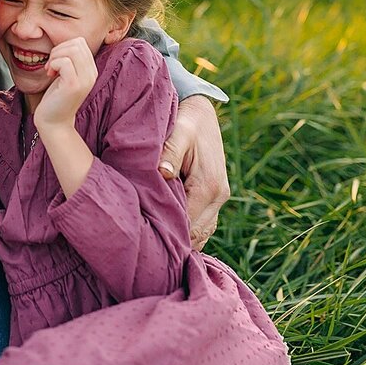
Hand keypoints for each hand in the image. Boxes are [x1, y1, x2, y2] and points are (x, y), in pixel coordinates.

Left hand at [33, 37, 96, 132]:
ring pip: (71, 50)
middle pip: (77, 43)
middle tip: (51, 65)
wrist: (54, 121)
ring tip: (51, 70)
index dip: (64, 46)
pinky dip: (53, 64)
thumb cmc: (56, 96)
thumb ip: (70, 59)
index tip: (56, 61)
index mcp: (91, 69)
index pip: (80, 42)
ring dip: (55, 56)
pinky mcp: (74, 85)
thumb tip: (65, 43)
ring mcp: (85, 80)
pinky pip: (64, 61)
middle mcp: (92, 74)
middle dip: (58, 50)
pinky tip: (50, 75)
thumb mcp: (66, 74)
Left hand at [159, 95, 229, 249]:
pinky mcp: (214, 197)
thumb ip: (170, 152)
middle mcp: (219, 196)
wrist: (201, 113)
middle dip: (175, 242)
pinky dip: (189, 231)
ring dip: (183, 239)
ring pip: (202, 233)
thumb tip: (163, 173)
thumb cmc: (186, 122)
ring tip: (157, 246)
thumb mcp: (179, 132)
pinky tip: (169, 233)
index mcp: (210, 185)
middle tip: (147, 250)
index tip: (146, 242)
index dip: (169, 234)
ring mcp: (219, 198)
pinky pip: (203, 224)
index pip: (189, 223)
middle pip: (197, 234)